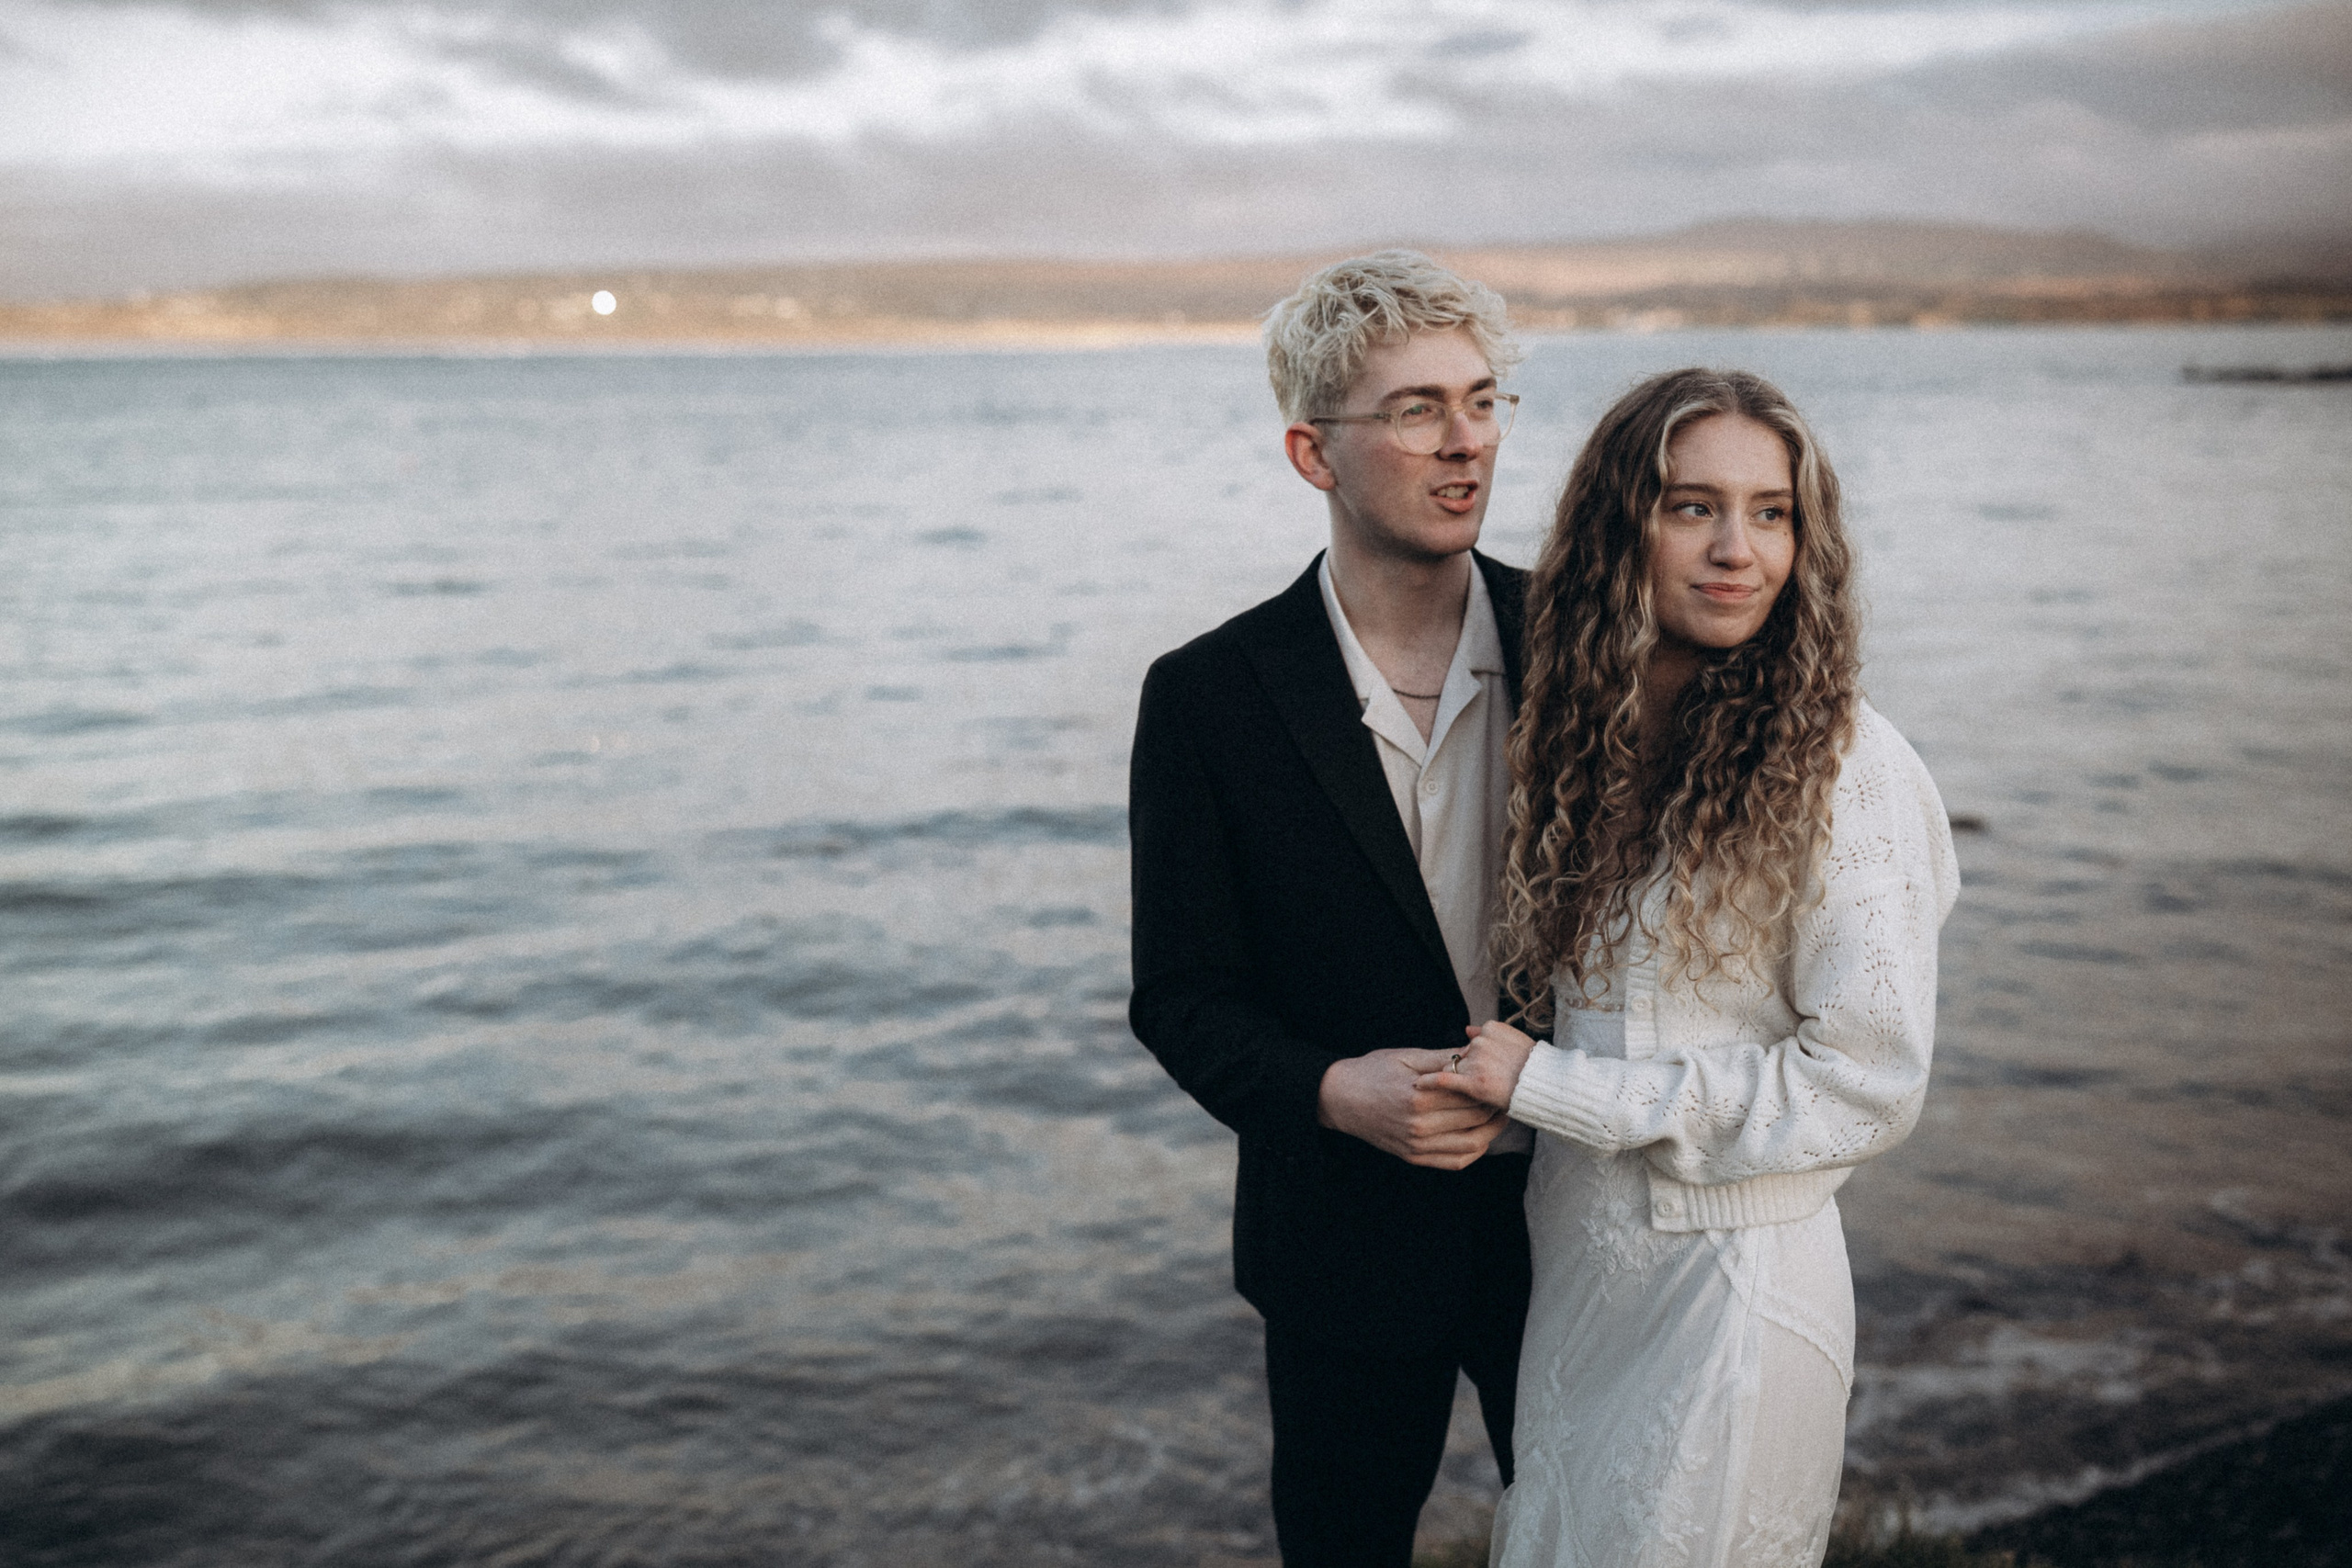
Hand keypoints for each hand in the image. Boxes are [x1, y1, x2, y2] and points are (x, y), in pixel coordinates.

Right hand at [1317, 1047, 1513, 1169]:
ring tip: (1501, 1115)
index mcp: (1419, 1095)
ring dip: (1492, 1130)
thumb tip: (1474, 1052)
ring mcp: (1416, 1144)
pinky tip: (1482, 1137)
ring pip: (1471, 1144)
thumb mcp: (1405, 1056)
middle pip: (1475, 1118)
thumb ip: (1441, 1058)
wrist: (1338, 1098)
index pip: (1470, 1094)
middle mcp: (1420, 1125)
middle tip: (1508, 1094)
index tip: (1502, 1076)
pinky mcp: (1413, 1156)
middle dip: (1496, 1106)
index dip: (1490, 1086)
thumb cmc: (1371, 1071)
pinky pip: (1454, 1162)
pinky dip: (1474, 1152)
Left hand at [1419, 1020, 1537, 1111]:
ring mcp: (1477, 1062)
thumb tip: (1466, 1029)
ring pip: (1453, 1069)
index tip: (1485, 1071)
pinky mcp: (1474, 1082)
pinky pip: (1444, 1080)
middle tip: (1480, 1085)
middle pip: (1460, 1057)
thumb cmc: (1536, 1066)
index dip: (1474, 1060)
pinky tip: (1417, 1086)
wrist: (1550, 1085)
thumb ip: (1487, 1032)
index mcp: (1491, 1029)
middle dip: (1464, 1071)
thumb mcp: (1515, 1040)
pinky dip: (1429, 1082)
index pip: (1471, 1044)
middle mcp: (1481, 1042)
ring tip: (1458, 1093)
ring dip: (1453, 1080)